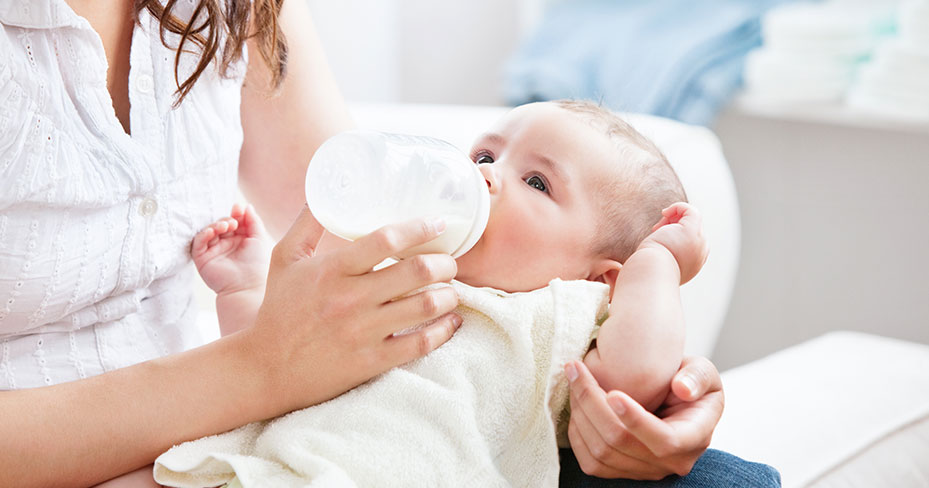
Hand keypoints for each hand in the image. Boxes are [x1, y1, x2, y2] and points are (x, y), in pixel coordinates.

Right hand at [192, 203, 268, 293]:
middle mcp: (225, 245)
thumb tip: (245, 205)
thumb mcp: (259, 238)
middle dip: (226, 220)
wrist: (247, 286)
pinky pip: (198, 243)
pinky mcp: (202, 259)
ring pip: (208, 231)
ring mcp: (213, 252)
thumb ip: (253, 221)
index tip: (238, 209)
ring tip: (226, 226)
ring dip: (216, 225)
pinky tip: (213, 231)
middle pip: (220, 225)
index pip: (234, 222)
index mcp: (239, 240)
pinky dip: (204, 234)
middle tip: (233, 222)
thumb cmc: (256, 264)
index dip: (235, 214)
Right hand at [246, 206, 462, 412]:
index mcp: (332, 269)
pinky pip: (420, 344)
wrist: (266, 369)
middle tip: (449, 262)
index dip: (420, 229)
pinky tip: (450, 321)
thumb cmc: (279, 310)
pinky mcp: (371, 362)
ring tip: (451, 290)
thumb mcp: (284, 259)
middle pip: (416, 271)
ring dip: (449, 295)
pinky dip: (443, 330)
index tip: (438, 224)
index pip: (386, 240)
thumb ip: (307, 223)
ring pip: (425, 306)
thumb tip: (324, 190)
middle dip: (444, 263)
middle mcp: (350, 299)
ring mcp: (363, 332)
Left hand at [564, 357, 723, 478]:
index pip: (665, 440)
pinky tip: (575, 403)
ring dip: (580, 413)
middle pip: (621, 442)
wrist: (677, 400)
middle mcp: (669, 462)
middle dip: (592, 403)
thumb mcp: (704, 373)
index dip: (636, 419)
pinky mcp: (622, 471)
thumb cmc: (690, 383)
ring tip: (574, 378)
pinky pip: (591, 462)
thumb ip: (697, 376)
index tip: (613, 392)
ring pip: (601, 452)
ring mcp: (644, 470)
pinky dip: (577, 431)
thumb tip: (682, 389)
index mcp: (694, 438)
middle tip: (576, 369)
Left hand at [638, 202, 707, 284]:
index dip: (675, 235)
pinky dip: (677, 207)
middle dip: (672, 226)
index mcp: (694, 264)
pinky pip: (690, 210)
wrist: (651, 273)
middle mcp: (700, 253)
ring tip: (657, 229)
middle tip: (656, 232)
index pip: (690, 242)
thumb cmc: (647, 272)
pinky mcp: (692, 230)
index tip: (658, 241)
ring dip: (672, 219)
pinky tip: (664, 213)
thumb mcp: (657, 266)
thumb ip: (662, 259)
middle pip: (690, 229)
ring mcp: (699, 241)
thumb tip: (651, 252)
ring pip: (690, 220)